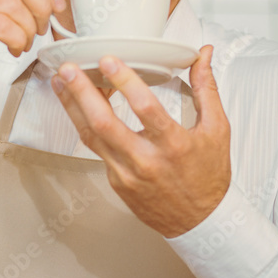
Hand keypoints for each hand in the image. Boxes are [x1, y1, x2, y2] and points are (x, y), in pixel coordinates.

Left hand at [50, 45, 230, 237]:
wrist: (200, 223)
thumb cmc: (209, 176)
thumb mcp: (216, 130)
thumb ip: (206, 88)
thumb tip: (203, 54)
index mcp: (173, 145)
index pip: (145, 108)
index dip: (124, 82)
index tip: (109, 60)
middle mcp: (146, 161)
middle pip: (104, 123)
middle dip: (82, 92)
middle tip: (68, 69)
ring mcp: (126, 174)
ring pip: (91, 136)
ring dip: (72, 106)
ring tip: (60, 82)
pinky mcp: (115, 181)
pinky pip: (95, 149)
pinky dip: (84, 124)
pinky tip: (76, 106)